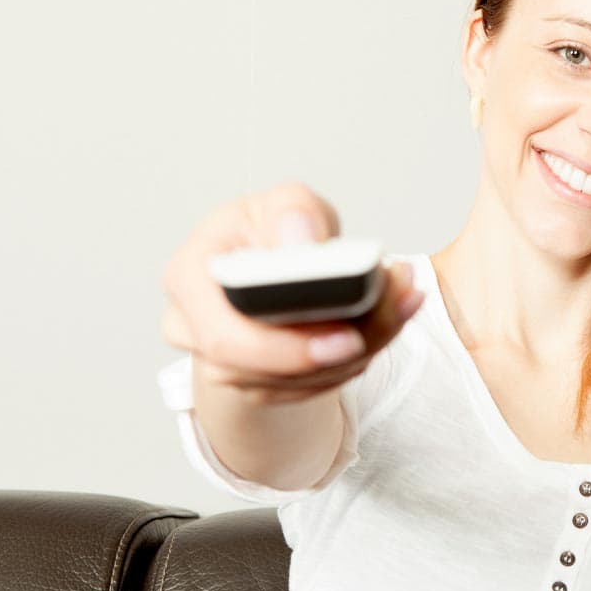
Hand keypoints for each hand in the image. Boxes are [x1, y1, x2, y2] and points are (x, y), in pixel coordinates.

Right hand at [160, 181, 424, 405]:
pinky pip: (312, 388)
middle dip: (331, 355)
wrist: (276, 269)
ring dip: (358, 351)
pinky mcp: (259, 386)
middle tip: (380, 331)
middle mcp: (195, 327)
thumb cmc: (273, 232)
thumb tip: (299, 242)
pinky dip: (354, 359)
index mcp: (191, 275)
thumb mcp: (285, 202)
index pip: (223, 334)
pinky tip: (380, 326)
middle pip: (259, 369)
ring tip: (399, 307)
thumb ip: (294, 211)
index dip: (283, 345)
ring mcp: (224, 365)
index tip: (346, 332)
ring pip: (295, 383)